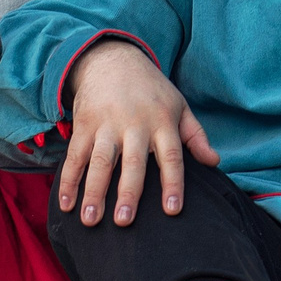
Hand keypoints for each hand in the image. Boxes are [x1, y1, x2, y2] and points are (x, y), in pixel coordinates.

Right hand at [57, 39, 218, 226]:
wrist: (113, 58)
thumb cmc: (152, 90)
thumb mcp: (179, 105)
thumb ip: (196, 136)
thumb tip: (214, 162)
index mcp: (163, 122)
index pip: (172, 156)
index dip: (173, 183)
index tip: (172, 210)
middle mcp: (135, 124)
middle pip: (133, 162)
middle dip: (128, 193)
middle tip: (124, 222)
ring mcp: (107, 124)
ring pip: (101, 161)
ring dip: (93, 191)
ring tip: (90, 220)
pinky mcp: (84, 124)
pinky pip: (75, 155)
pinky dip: (69, 180)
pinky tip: (65, 203)